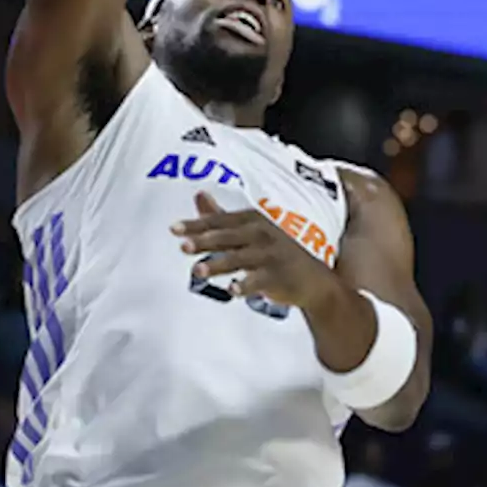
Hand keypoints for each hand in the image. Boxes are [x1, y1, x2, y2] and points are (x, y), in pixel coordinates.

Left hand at [173, 190, 332, 307]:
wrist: (312, 279)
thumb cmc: (275, 252)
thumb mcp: (250, 230)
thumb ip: (221, 217)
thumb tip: (199, 196)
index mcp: (253, 220)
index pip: (220, 221)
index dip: (196, 225)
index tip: (174, 229)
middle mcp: (262, 234)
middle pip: (228, 237)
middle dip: (205, 241)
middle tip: (183, 246)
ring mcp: (271, 255)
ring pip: (240, 259)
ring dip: (218, 264)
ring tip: (198, 271)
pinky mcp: (278, 277)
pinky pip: (258, 281)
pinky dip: (245, 285)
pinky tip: (232, 290)